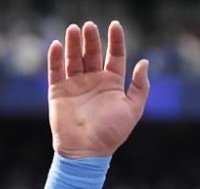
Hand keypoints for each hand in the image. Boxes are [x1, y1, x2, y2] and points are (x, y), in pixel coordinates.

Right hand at [48, 21, 148, 157]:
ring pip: (74, 58)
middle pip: (93, 54)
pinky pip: (55, 70)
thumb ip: (140, 87)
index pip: (115, 57)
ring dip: (73, 43)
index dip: (116, 41)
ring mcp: (76, 84)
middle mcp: (94, 81)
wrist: (88, 151)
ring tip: (74, 29)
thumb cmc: (112, 133)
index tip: (116, 25)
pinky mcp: (58, 90)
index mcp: (113, 84)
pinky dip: (55, 57)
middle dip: (92, 40)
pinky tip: (57, 44)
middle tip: (90, 26)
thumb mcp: (133, 110)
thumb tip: (145, 62)